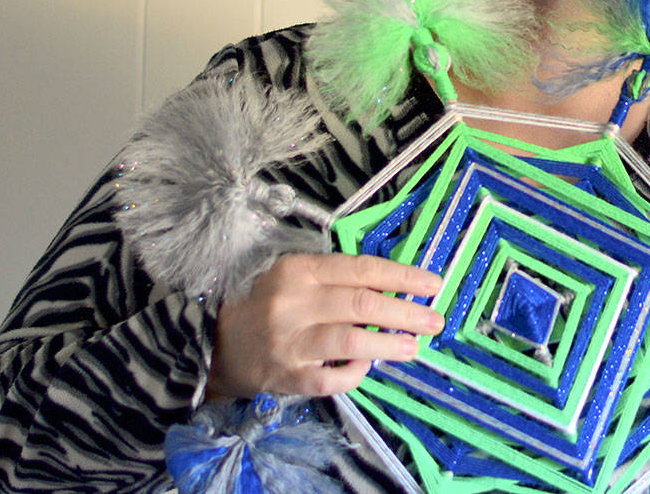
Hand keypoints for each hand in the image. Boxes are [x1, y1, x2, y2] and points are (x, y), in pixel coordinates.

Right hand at [207, 253, 443, 398]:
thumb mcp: (296, 278)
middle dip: (406, 312)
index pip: (361, 269)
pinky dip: (355, 374)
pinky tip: (369, 368)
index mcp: (300, 270)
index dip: (401, 276)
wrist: (214, 343)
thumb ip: (339, 280)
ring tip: (415, 346)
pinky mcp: (287, 377)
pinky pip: (331, 378)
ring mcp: (290, 342)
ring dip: (389, 345)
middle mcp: (294, 303)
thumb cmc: (266, 304)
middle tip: (435, 319)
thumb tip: (395, 288)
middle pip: (362, 304)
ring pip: (350, 342)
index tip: (432, 284)